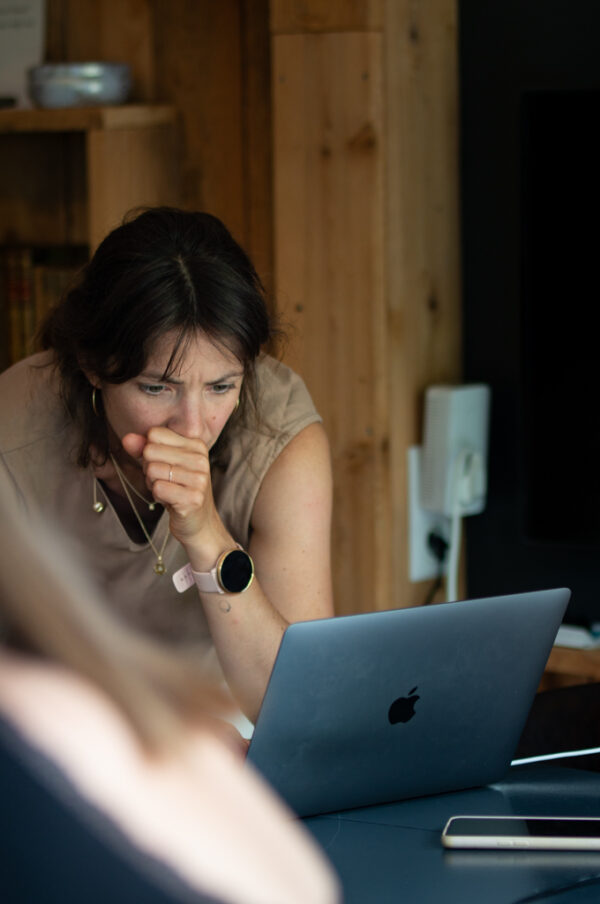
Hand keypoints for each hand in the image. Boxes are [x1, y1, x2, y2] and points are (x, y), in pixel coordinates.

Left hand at [122, 427, 224, 552]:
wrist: (199, 522)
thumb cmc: (178, 490)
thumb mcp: (162, 464)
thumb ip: (144, 448)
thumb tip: (127, 439)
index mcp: (196, 445)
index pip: (155, 434)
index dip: (150, 451)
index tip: (164, 465)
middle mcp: (201, 459)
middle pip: (151, 451)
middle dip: (149, 469)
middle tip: (165, 481)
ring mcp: (199, 479)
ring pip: (152, 470)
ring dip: (153, 484)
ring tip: (169, 491)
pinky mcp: (193, 498)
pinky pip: (158, 488)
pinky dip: (158, 497)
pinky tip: (171, 501)